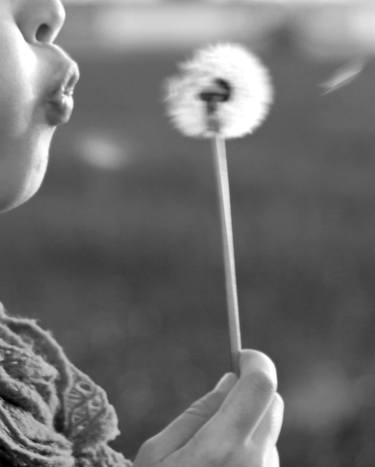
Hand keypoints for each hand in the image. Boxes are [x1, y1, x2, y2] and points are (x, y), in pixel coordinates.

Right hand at [134, 350, 283, 466]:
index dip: (255, 361)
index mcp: (223, 446)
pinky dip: (251, 450)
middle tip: (223, 401)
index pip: (261, 384)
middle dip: (251, 393)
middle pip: (273, 404)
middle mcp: (256, 463)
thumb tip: (229, 381)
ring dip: (250, 425)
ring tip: (214, 451)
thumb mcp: (159, 454)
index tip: (241, 354)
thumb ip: (197, 413)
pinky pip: (267, 457)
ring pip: (270, 432)